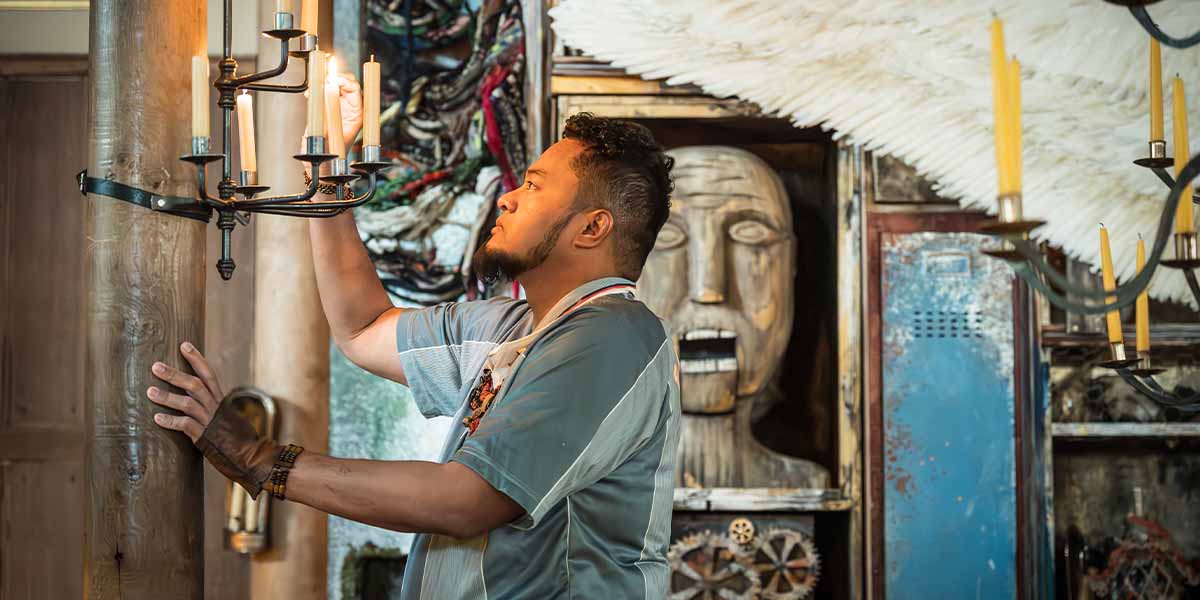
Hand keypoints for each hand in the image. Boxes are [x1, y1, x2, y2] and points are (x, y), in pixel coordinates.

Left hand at [148, 342, 279, 497]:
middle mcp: (216, 407)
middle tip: (156, 366)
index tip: (184, 345)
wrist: (252, 457)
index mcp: (221, 400)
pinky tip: (157, 419)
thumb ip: (213, 410)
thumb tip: (197, 403)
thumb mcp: (227, 419)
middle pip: (195, 384)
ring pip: (188, 403)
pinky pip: (186, 425)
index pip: (208, 374)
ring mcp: (211, 421)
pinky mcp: (206, 436)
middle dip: (174, 375)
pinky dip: (171, 421)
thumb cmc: (238, 440)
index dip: (196, 359)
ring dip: (168, 397)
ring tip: (150, 392)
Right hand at [303, 74, 363, 181]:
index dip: (344, 80)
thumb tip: (329, 87)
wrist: (321, 166)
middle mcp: (350, 110)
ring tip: (313, 89)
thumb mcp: (328, 131)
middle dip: (334, 78)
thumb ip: (328, 109)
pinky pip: (324, 94)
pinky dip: (316, 90)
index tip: (331, 79)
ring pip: (335, 87)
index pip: (355, 89)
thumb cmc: (329, 155)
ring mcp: (339, 109)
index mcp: (357, 115)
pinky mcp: (327, 110)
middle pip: (347, 84)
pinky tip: (309, 95)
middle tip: (321, 80)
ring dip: (324, 83)